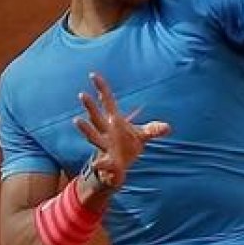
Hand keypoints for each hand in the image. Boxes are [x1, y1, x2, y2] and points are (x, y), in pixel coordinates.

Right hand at [72, 73, 170, 188]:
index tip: (93, 74)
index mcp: (114, 122)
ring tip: (76, 120)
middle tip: (82, 94)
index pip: (107, 102)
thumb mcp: (142, 136)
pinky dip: (100, 164)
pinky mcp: (107, 163)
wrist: (117, 170)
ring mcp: (104, 147)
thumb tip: (167, 127)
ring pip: (93, 137)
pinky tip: (96, 165)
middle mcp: (106, 132)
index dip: (102, 89)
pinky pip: (102, 163)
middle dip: (90, 106)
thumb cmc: (126, 147)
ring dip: (86, 129)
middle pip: (96, 117)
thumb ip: (153, 129)